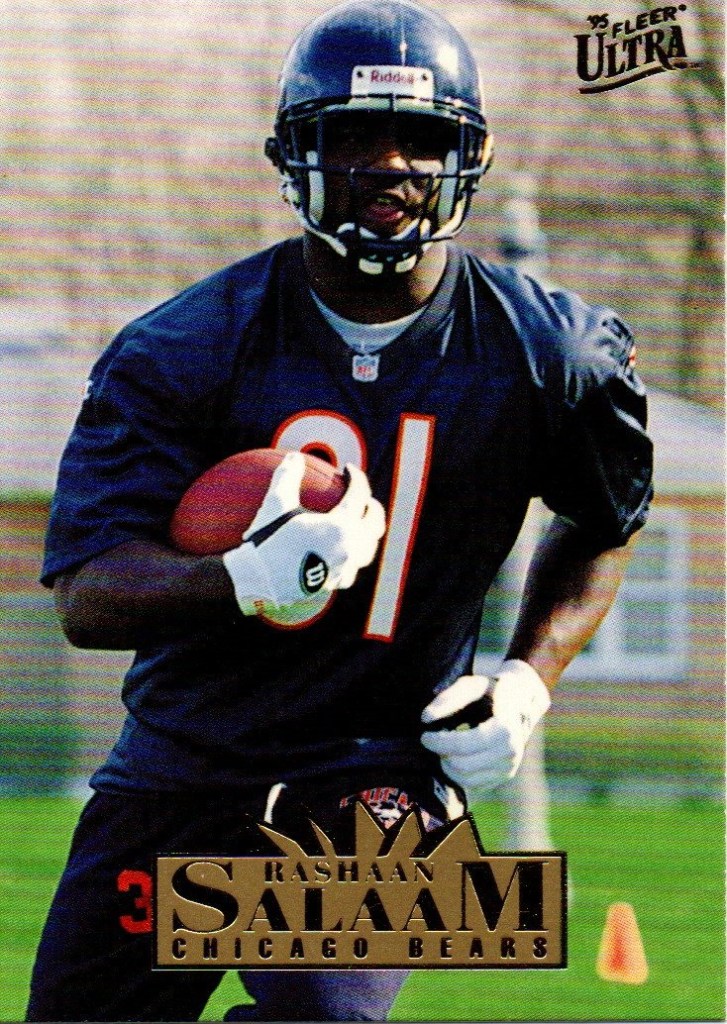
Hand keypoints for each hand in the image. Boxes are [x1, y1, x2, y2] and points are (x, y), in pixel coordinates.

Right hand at [222, 451, 385, 613]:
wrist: (260, 583)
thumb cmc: (267, 542)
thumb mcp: (275, 505)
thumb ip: (287, 477)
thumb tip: (294, 456)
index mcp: (341, 525)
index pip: (360, 494)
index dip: (356, 477)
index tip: (348, 469)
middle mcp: (350, 547)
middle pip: (375, 522)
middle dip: (372, 506)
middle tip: (364, 496)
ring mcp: (346, 568)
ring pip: (368, 547)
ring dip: (367, 531)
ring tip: (359, 523)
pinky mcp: (337, 584)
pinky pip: (353, 567)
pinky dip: (353, 554)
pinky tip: (342, 552)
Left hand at [420, 660, 550, 796]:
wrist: (521, 700)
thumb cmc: (491, 690)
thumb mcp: (472, 685)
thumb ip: (448, 698)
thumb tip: (425, 718)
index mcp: (505, 727)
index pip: (464, 744)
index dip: (440, 742)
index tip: (425, 735)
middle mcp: (511, 751)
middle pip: (463, 765)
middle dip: (441, 754)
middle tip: (432, 740)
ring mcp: (510, 766)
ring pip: (466, 779)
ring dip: (447, 764)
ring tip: (443, 747)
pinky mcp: (504, 777)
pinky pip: (473, 785)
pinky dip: (458, 774)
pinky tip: (455, 755)